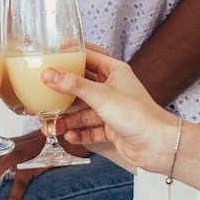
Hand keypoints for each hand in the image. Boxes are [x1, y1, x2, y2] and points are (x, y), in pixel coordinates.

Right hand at [44, 49, 178, 175]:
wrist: (158, 145)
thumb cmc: (137, 114)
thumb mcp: (100, 96)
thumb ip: (73, 85)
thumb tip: (48, 74)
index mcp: (114, 71)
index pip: (88, 56)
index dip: (70, 55)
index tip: (51, 54)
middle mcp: (112, 88)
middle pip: (81, 87)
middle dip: (61, 95)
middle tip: (42, 98)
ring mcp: (112, 109)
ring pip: (83, 111)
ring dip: (67, 119)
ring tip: (50, 126)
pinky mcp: (112, 128)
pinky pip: (90, 129)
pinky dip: (79, 133)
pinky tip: (69, 136)